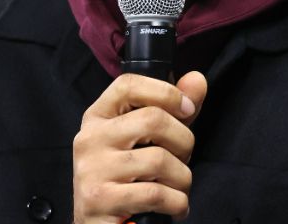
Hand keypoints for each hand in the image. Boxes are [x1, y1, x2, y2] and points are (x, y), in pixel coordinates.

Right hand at [73, 71, 207, 223]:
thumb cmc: (125, 181)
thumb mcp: (146, 141)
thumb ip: (172, 111)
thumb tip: (197, 80)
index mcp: (98, 117)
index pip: (128, 84)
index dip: (166, 91)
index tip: (187, 108)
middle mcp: (90, 138)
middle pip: (152, 119)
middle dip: (184, 142)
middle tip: (182, 159)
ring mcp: (92, 169)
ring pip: (159, 159)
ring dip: (182, 179)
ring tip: (176, 188)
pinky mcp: (100, 200)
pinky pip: (155, 194)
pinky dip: (176, 203)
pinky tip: (173, 206)